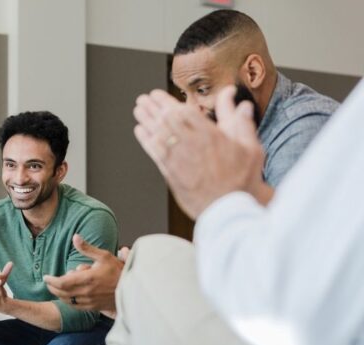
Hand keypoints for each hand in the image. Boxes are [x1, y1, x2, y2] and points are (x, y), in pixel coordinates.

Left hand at [43, 234, 123, 313]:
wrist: (131, 288)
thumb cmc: (118, 271)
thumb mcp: (103, 256)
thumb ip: (87, 248)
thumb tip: (75, 237)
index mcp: (87, 279)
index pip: (62, 283)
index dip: (51, 280)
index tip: (46, 277)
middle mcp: (87, 292)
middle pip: (62, 292)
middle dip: (52, 287)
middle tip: (48, 282)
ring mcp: (89, 301)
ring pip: (67, 300)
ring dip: (59, 294)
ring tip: (56, 287)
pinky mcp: (93, 307)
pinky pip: (75, 306)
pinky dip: (68, 301)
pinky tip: (67, 295)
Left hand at [133, 86, 264, 218]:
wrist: (231, 208)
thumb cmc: (242, 178)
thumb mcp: (249, 145)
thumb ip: (239, 119)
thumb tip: (232, 95)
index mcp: (211, 135)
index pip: (183, 112)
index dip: (167, 102)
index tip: (158, 94)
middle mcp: (192, 145)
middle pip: (167, 121)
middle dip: (153, 108)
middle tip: (143, 99)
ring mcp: (179, 160)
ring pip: (158, 135)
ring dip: (146, 120)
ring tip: (138, 110)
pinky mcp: (171, 174)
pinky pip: (154, 153)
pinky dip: (146, 140)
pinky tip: (140, 131)